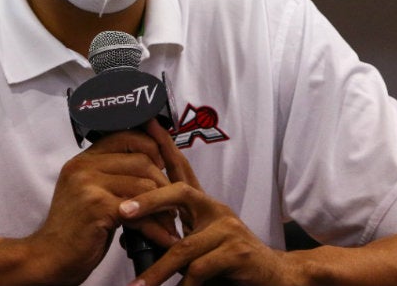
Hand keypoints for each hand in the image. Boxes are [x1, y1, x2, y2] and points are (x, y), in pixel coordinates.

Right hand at [25, 129, 179, 284]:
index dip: (151, 148)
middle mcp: (84, 166)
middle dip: (164, 184)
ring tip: (170, 224)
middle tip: (173, 204)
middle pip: (142, 160)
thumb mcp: (90, 193)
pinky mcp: (97, 205)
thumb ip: (112, 175)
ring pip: (145, 184)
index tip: (164, 166)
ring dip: (163, 208)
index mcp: (83, 160)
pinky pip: (140, 210)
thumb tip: (154, 164)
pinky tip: (163, 238)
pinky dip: (156, 227)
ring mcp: (89, 184)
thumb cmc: (75, 230)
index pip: (126, 136)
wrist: (49, 258)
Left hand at [119, 121, 301, 285]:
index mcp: (204, 205)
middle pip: (180, 192)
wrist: (274, 277)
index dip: (165, 147)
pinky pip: (200, 269)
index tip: (148, 126)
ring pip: (184, 247)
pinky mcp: (237, 252)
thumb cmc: (230, 262)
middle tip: (122, 212)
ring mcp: (228, 229)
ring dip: (159, 270)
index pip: (181, 170)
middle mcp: (216, 210)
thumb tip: (133, 233)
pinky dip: (185, 285)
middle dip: (149, 200)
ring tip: (139, 285)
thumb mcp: (199, 244)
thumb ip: (173, 234)